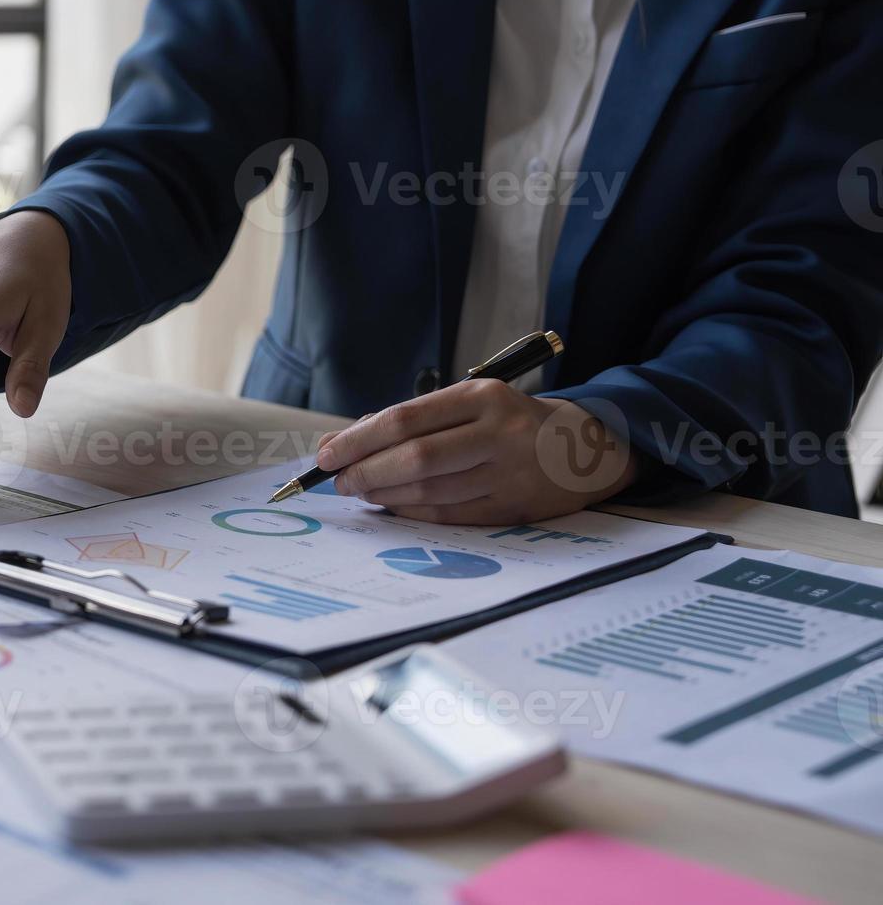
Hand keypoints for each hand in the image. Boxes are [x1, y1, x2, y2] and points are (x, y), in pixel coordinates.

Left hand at [314, 380, 637, 524]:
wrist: (586, 450)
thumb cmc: (509, 423)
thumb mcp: (468, 404)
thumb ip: (408, 420)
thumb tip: (337, 443)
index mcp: (482, 396)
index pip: (404, 419)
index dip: (357, 440)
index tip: (326, 454)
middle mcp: (498, 432)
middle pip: (414, 458)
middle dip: (365, 471)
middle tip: (338, 480)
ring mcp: (508, 473)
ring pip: (428, 490)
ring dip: (383, 495)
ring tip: (359, 491)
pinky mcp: (513, 508)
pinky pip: (447, 514)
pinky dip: (410, 512)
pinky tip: (389, 507)